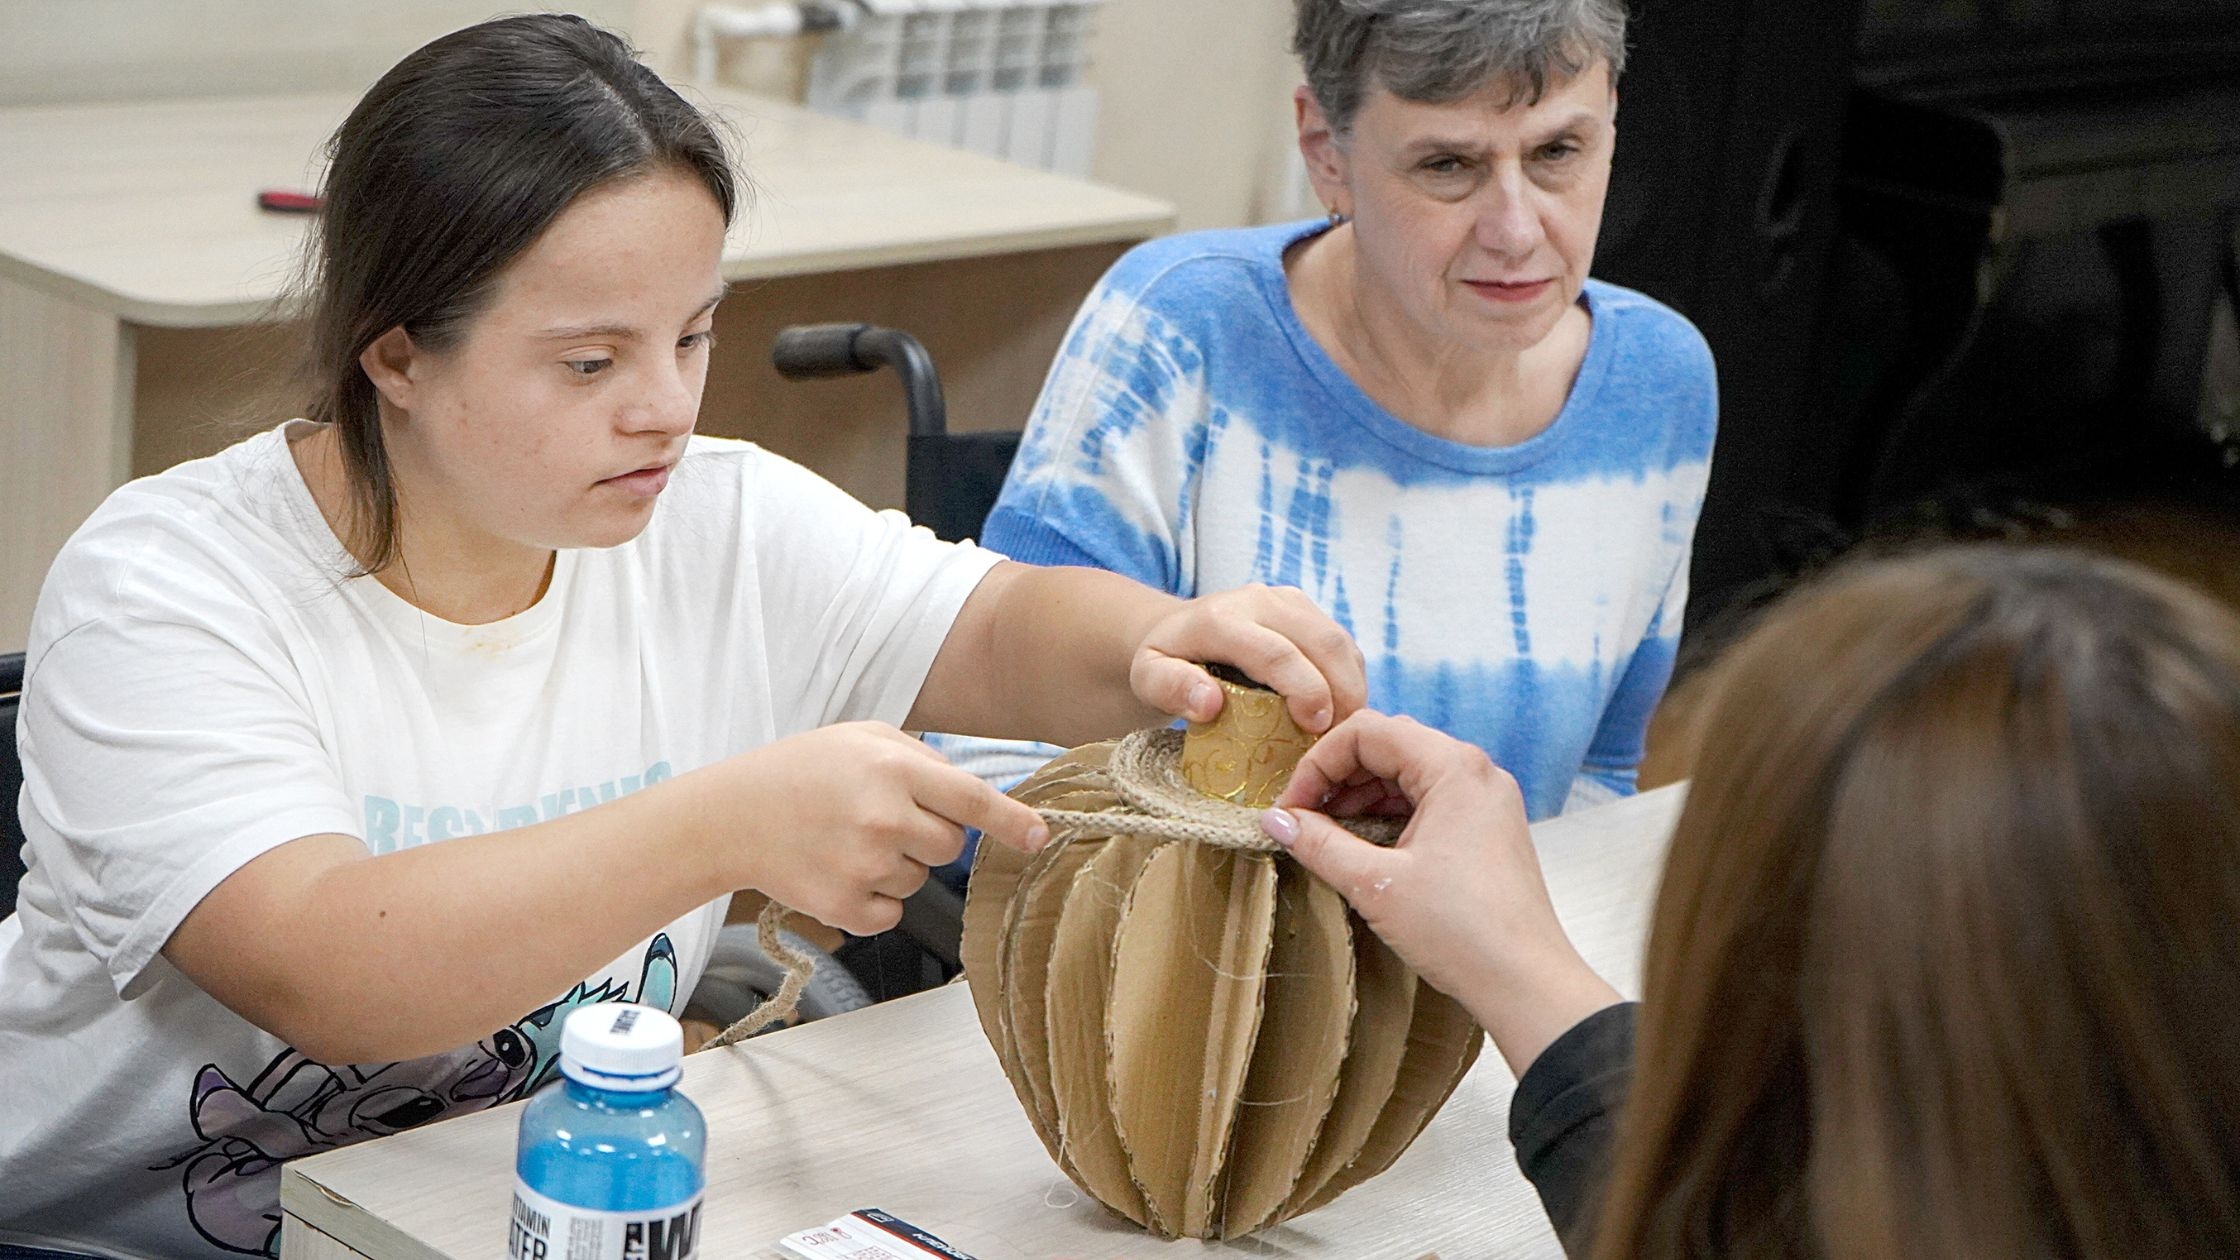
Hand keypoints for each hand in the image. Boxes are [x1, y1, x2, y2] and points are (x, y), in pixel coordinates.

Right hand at [695, 723, 1048, 935]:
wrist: (731, 815)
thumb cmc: (801, 770)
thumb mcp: (863, 737)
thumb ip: (923, 761)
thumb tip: (975, 797)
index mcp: (891, 769)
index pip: (970, 798)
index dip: (1010, 821)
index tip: (1039, 837)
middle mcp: (882, 818)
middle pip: (951, 846)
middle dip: (930, 835)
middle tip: (882, 818)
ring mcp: (863, 866)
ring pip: (920, 879)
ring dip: (897, 865)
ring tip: (848, 839)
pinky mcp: (844, 906)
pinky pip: (891, 911)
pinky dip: (874, 898)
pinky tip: (839, 869)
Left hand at [1130, 583, 1366, 733]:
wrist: (1175, 631)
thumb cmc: (1162, 663)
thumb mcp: (1147, 680)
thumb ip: (1171, 688)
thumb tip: (1209, 703)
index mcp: (1221, 617)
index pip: (1276, 653)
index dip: (1304, 690)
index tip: (1315, 729)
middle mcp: (1259, 600)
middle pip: (1321, 643)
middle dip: (1340, 695)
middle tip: (1339, 740)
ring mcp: (1288, 601)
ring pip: (1339, 643)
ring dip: (1351, 690)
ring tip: (1342, 731)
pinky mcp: (1307, 611)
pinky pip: (1343, 645)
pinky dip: (1350, 681)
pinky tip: (1340, 713)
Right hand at [1259, 711, 1618, 1073]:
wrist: (1527, 984)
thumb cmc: (1463, 932)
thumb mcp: (1375, 884)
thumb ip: (1319, 843)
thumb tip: (1275, 820)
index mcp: (1454, 767)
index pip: (1366, 732)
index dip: (1317, 764)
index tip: (1291, 808)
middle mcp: (1476, 772)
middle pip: (1388, 745)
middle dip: (1337, 777)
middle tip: (1302, 819)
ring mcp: (1486, 800)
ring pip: (1408, 773)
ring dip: (1361, 797)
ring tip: (1327, 838)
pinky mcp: (1488, 829)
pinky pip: (1429, 801)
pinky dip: (1390, 815)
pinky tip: (1365, 849)